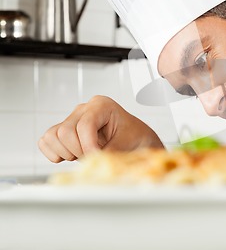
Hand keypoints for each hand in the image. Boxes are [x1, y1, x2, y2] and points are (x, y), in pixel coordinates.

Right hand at [38, 96, 163, 162]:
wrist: (136, 141)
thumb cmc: (135, 139)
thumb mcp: (127, 145)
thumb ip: (107, 153)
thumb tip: (92, 164)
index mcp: (101, 105)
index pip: (84, 125)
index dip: (89, 146)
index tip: (98, 157)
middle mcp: (84, 108)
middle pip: (65, 131)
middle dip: (78, 151)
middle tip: (93, 156)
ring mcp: (71, 118)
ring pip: (52, 136)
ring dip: (67, 152)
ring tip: (84, 155)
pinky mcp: (62, 130)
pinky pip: (45, 141)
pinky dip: (54, 153)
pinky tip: (72, 155)